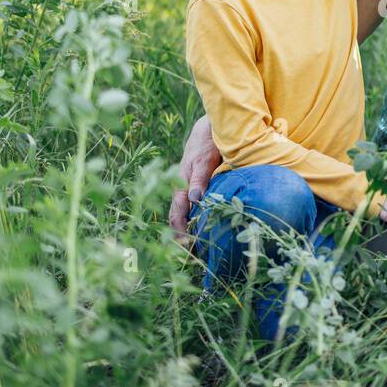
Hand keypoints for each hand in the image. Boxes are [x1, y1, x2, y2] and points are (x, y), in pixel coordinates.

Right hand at [169, 115, 222, 246]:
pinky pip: (188, 210)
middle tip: (191, 258)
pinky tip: (199, 236)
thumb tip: (194, 200)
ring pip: (182, 215)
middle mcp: (181, 188)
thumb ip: (200, 178)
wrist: (209, 129)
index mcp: (182, 184)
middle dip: (182, 238)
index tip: (189, 248)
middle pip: (177, 218)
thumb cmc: (208, 143)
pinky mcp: (193, 189)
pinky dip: (190, 224)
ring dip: (186, 233)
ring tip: (194, 253)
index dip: (182, 232)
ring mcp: (186, 189)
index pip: (178, 214)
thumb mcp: (205, 159)